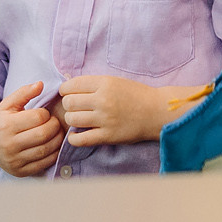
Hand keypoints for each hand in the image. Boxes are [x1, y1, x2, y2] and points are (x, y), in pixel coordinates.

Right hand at [0, 82, 65, 176]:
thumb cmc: (1, 121)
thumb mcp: (8, 104)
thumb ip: (24, 92)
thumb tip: (41, 84)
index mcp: (6, 125)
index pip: (37, 117)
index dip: (46, 114)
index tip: (45, 114)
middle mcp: (9, 144)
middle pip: (43, 134)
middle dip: (55, 126)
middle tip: (55, 123)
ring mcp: (14, 160)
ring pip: (46, 150)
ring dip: (57, 140)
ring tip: (56, 133)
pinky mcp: (20, 172)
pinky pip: (44, 163)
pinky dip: (54, 154)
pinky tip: (52, 146)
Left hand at [58, 75, 175, 146]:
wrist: (156, 111)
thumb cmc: (136, 94)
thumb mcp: (115, 81)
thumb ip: (94, 83)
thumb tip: (69, 86)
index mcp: (105, 83)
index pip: (71, 85)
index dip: (65, 89)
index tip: (67, 93)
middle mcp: (103, 100)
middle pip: (69, 103)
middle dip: (68, 104)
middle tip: (74, 106)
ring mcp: (105, 119)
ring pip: (72, 119)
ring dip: (72, 119)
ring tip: (79, 119)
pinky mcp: (108, 136)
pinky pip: (81, 139)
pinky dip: (74, 138)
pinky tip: (77, 134)